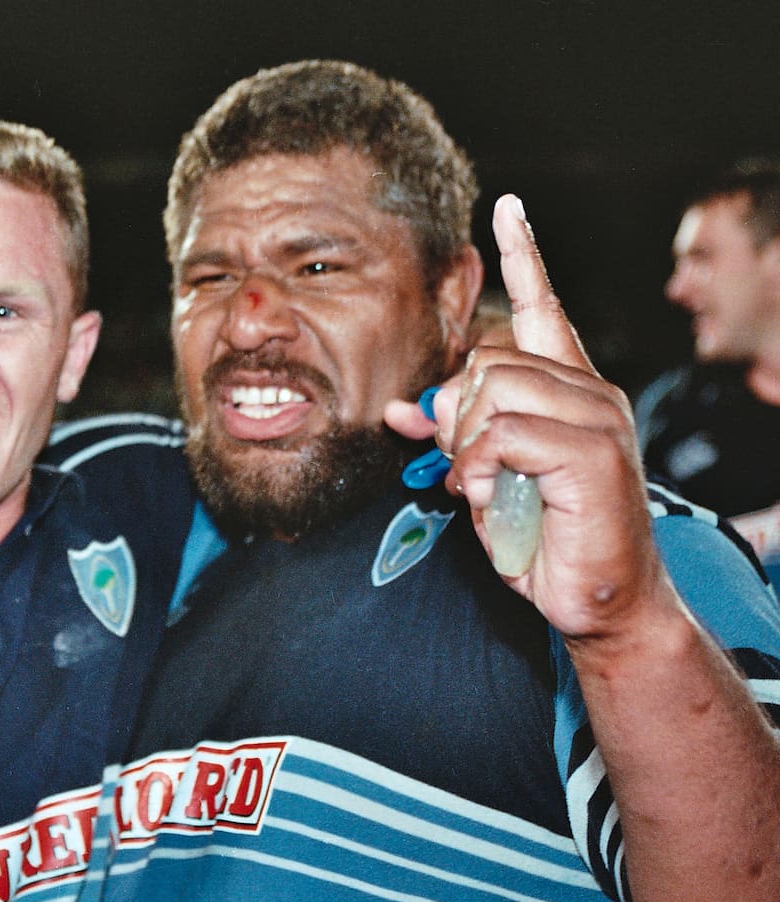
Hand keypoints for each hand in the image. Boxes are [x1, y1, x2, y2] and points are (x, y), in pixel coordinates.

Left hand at [386, 196, 667, 641]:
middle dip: (454, 415)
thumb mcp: (484, 477)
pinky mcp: (594, 451)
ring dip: (468, 445)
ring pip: (492, 389)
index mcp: (566, 387)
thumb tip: (400, 410)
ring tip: (486, 485)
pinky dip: (482, 468)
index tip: (506, 207)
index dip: (523, 255)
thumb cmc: (542, 536)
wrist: (595, 598)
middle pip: (484, 359)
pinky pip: (503, 432)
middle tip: (469, 468)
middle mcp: (589, 389)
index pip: (542, 306)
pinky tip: (493, 495)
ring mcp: (598, 416)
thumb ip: (453, 434)